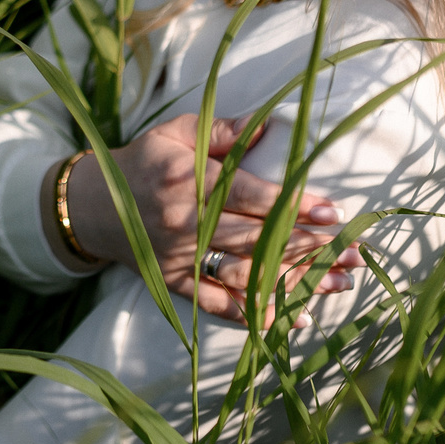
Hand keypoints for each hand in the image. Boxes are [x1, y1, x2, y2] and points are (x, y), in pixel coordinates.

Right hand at [45, 113, 360, 322]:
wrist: (90, 205)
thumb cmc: (143, 161)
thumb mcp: (176, 131)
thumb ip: (223, 131)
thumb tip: (271, 126)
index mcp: (188, 180)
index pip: (251, 196)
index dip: (294, 206)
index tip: (334, 214)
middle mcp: (183, 223)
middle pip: (256, 239)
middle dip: (310, 247)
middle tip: (355, 253)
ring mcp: (178, 258)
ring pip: (244, 274)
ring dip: (294, 281)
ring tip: (338, 284)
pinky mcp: (172, 283)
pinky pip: (216, 304)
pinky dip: (254, 314)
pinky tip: (292, 317)